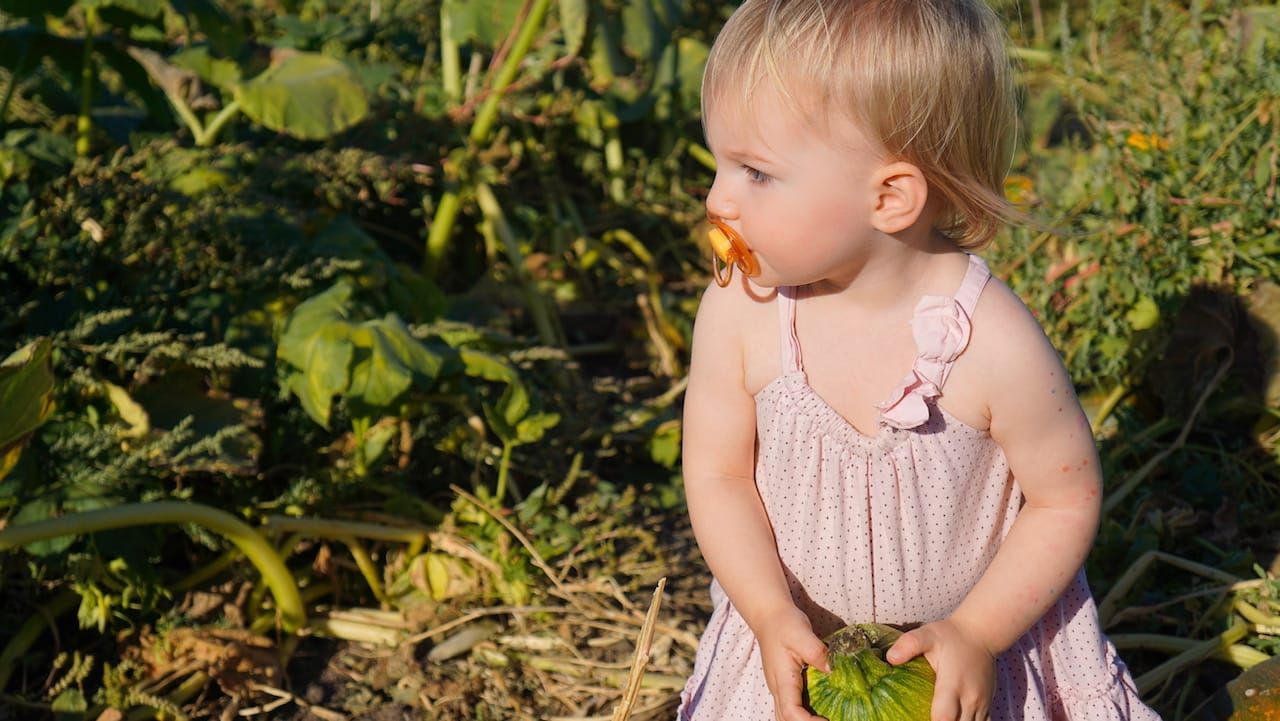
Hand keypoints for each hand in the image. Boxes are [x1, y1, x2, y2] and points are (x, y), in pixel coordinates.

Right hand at [753, 603, 829, 720]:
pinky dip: (802, 715)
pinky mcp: (784, 685)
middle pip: (785, 720)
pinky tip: (819, 711)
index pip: (791, 712)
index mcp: (783, 679)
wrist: (769, 616)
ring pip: (784, 716)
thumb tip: (832, 670)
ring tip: (824, 719)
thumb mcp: (801, 633)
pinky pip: (790, 707)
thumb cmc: (783, 624)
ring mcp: (780, 688)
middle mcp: (778, 688)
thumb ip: (817, 652)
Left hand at [886, 617, 995, 720]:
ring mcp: (981, 704)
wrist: (980, 634)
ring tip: (940, 717)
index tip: (918, 718)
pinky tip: (955, 720)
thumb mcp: (927, 635)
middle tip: (924, 716)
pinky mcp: (987, 705)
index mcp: (953, 684)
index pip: (944, 718)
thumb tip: (890, 658)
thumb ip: (909, 644)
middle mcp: (970, 698)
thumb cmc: (950, 636)